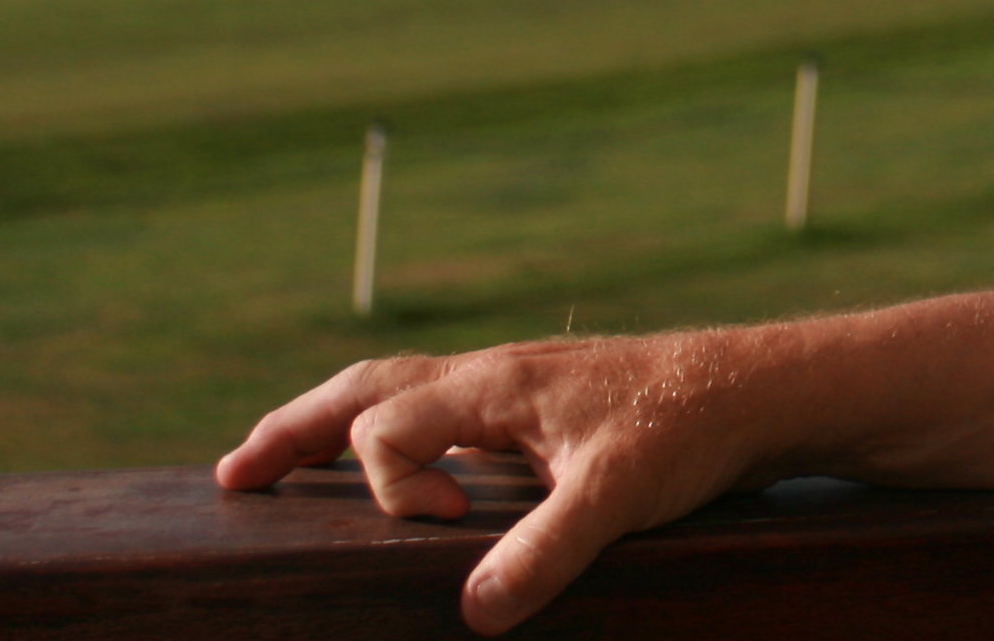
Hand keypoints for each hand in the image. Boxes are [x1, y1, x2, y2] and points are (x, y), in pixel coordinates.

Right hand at [216, 332, 764, 633]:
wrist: (761, 389)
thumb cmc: (690, 427)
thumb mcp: (617, 496)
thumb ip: (545, 552)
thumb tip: (473, 616)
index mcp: (495, 384)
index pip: (387, 426)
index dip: (395, 486)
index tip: (450, 525)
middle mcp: (494, 376)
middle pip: (367, 388)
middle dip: (295, 429)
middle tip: (232, 475)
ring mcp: (515, 387)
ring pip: (401, 391)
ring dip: (335, 423)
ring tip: (278, 462)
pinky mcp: (539, 407)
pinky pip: (441, 411)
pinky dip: (394, 433)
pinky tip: (395, 469)